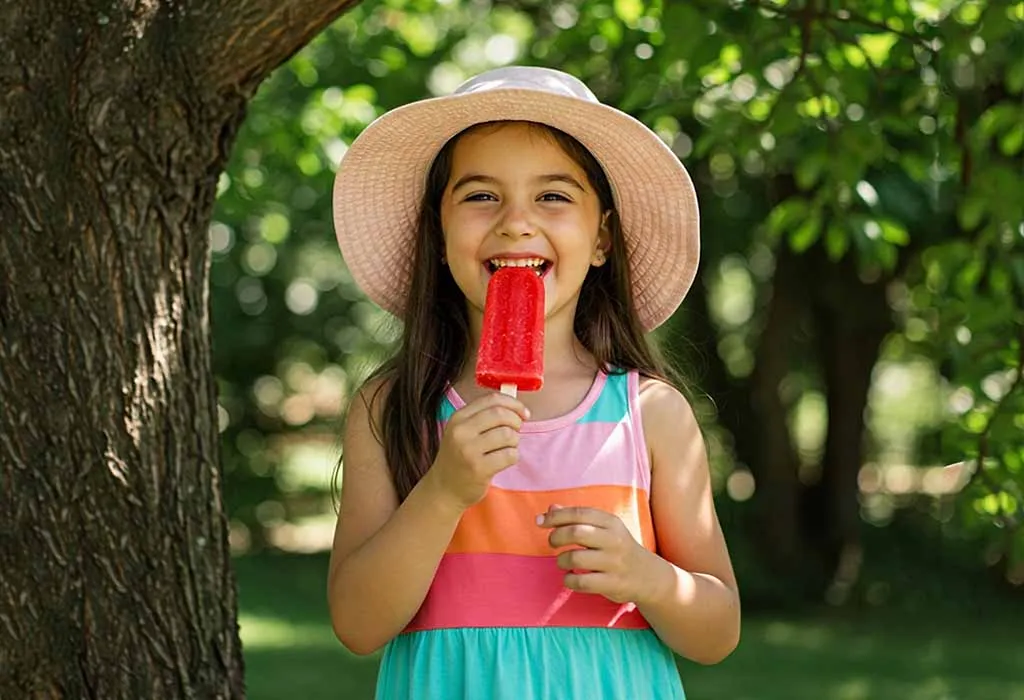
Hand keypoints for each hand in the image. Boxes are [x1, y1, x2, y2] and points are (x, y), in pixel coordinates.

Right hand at [426, 392, 529, 511]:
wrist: (443, 489)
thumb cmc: (458, 458)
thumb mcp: (462, 432)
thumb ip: (484, 417)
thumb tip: (517, 408)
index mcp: (458, 417)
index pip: (492, 399)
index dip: (513, 403)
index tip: (523, 413)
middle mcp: (461, 431)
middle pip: (501, 414)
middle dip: (516, 421)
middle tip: (516, 432)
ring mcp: (469, 450)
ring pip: (507, 434)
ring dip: (514, 441)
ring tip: (506, 448)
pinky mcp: (479, 469)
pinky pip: (509, 455)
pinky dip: (513, 456)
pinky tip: (504, 461)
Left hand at [538, 506, 666, 605]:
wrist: (648, 576)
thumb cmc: (618, 548)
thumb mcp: (604, 528)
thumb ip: (578, 518)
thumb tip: (550, 509)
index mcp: (611, 522)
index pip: (579, 513)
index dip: (555, 517)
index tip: (540, 522)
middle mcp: (614, 540)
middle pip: (576, 532)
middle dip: (556, 537)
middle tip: (552, 543)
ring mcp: (614, 563)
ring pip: (576, 558)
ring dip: (561, 560)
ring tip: (562, 562)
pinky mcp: (613, 584)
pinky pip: (582, 582)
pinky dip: (569, 580)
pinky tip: (570, 578)